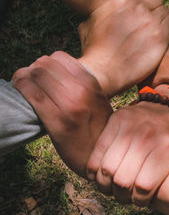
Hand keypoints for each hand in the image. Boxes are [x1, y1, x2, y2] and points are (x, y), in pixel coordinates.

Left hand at [12, 51, 111, 176]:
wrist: (102, 157)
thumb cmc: (97, 130)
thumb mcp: (98, 101)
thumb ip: (83, 85)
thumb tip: (54, 72)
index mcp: (92, 84)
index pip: (59, 57)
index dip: (46, 63)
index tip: (43, 74)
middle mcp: (82, 91)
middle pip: (44, 64)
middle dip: (32, 69)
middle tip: (29, 79)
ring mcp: (69, 105)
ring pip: (35, 75)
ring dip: (22, 76)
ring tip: (22, 84)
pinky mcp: (56, 121)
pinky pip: (31, 93)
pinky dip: (20, 87)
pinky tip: (20, 91)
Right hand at [78, 0, 168, 96]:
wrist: (102, 72)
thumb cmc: (95, 52)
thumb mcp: (90, 23)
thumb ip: (104, 12)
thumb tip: (107, 12)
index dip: (144, 5)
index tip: (143, 14)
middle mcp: (136, 6)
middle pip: (155, 3)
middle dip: (154, 12)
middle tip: (152, 24)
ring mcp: (149, 20)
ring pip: (165, 11)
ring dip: (164, 19)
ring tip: (162, 28)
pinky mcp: (160, 36)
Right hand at [86, 101, 168, 206]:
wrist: (168, 109)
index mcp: (167, 150)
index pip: (144, 188)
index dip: (139, 201)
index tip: (140, 202)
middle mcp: (148, 137)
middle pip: (122, 181)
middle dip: (120, 196)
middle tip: (123, 197)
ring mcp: (130, 127)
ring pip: (106, 169)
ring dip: (105, 185)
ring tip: (110, 188)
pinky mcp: (115, 120)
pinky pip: (96, 153)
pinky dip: (93, 170)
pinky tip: (99, 176)